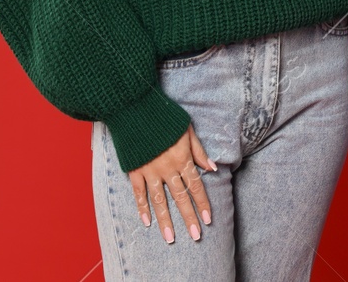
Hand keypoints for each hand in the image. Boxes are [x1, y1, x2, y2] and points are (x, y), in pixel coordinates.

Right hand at [129, 123, 214, 243]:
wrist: (136, 109)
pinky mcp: (134, 170)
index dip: (202, 203)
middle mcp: (167, 168)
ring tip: (170, 238)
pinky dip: (142, 208)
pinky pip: (139, 193)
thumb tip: (213, 168)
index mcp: (182, 158)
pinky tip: (147, 222)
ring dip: (165, 220)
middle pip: (180, 197)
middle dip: (189, 218)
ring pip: (159, 201)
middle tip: (195, 237)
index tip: (208, 220)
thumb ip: (199, 151)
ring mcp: (150, 171)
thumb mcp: (187, 130)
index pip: (196, 185)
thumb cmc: (165, 118)